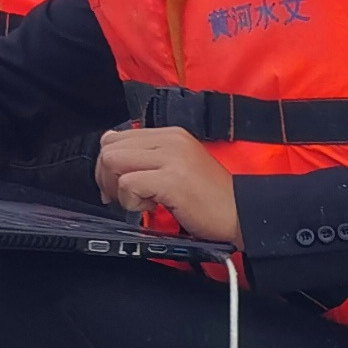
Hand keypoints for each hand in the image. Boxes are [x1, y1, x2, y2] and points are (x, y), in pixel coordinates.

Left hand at [95, 126, 242, 241]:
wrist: (241, 214)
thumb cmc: (210, 198)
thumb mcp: (178, 166)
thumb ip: (149, 157)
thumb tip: (110, 157)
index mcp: (171, 134)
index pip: (117, 136)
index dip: (108, 164)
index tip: (116, 186)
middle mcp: (170, 139)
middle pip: (110, 148)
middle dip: (106, 177)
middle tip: (122, 197)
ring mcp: (171, 157)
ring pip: (114, 162)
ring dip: (119, 189)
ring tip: (140, 201)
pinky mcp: (171, 179)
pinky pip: (128, 184)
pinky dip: (131, 201)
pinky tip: (150, 207)